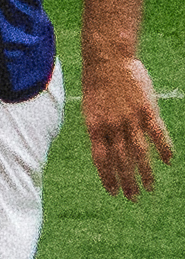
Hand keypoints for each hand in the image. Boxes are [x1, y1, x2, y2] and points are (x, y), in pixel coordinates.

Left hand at [85, 52, 166, 197]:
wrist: (108, 60)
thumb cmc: (97, 83)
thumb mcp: (90, 108)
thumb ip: (98, 128)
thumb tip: (103, 147)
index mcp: (95, 127)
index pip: (101, 160)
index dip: (107, 177)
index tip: (113, 192)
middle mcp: (112, 127)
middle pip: (121, 161)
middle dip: (127, 182)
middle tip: (133, 198)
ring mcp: (130, 119)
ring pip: (139, 153)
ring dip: (145, 173)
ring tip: (149, 188)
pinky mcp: (147, 110)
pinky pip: (157, 134)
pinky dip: (164, 149)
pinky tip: (168, 162)